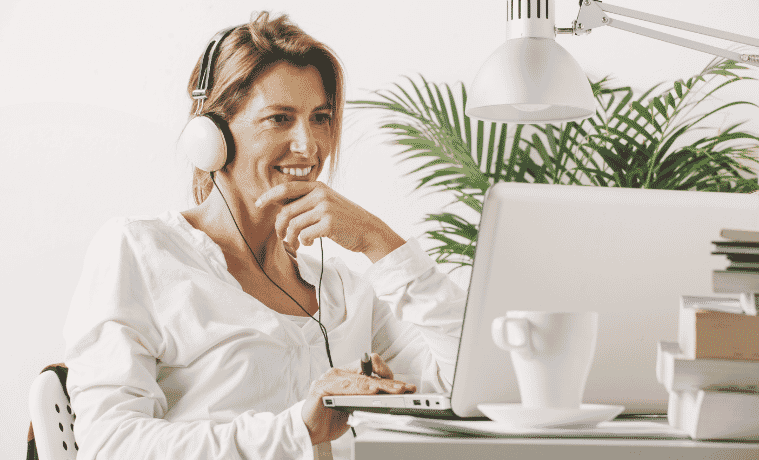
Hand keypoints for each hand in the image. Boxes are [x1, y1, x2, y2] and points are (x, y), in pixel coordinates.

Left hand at [255, 182, 404, 262]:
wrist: (368, 230)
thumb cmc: (344, 219)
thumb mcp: (327, 203)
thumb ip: (307, 202)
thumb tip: (280, 209)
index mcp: (318, 187)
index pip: (286, 188)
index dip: (269, 196)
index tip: (258, 204)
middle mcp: (320, 194)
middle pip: (286, 211)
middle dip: (279, 227)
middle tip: (281, 237)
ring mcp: (325, 208)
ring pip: (293, 225)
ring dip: (290, 239)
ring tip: (296, 245)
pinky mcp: (329, 223)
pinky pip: (305, 234)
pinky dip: (304, 242)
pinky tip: (310, 243)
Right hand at [301, 353, 415, 444]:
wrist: (308, 430)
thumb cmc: (330, 419)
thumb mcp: (354, 408)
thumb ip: (367, 401)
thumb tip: (390, 399)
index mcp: (348, 375)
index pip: (371, 367)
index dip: (389, 374)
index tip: (405, 385)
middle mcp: (339, 373)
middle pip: (370, 372)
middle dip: (391, 382)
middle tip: (405, 389)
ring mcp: (329, 378)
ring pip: (361, 379)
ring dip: (381, 386)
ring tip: (394, 390)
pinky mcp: (321, 387)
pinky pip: (345, 386)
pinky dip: (361, 389)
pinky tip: (372, 391)